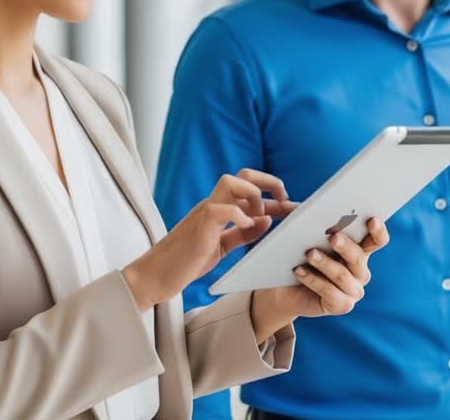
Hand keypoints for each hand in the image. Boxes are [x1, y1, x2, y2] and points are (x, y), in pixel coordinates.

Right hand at [123, 169, 294, 311]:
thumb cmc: (187, 261)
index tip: (292, 208)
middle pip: (244, 174)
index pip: (252, 189)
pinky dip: (238, 215)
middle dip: (270, 182)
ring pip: (231, 181)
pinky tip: (245, 228)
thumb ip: (244, 233)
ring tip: (259, 217)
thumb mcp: (223, 246)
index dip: (276, 194)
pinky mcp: (200, 226)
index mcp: (221, 208)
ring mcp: (206, 212)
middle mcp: (214, 204)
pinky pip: (221, 208)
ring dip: (253, 195)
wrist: (157, 275)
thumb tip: (268, 220)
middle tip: (283, 202)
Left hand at [251, 217, 389, 341]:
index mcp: (359, 249)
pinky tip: (299, 271)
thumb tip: (304, 207)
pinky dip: (313, 280)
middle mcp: (360, 270)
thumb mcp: (303, 234)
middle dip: (346, 246)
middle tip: (332, 236)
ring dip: (325, 263)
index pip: (377, 239)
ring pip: (342, 275)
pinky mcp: (342, 305)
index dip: (378, 230)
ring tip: (309, 253)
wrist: (284, 288)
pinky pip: (330, 293)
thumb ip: (308, 220)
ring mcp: (353, 290)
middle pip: (359, 256)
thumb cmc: (297, 254)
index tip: (371, 219)